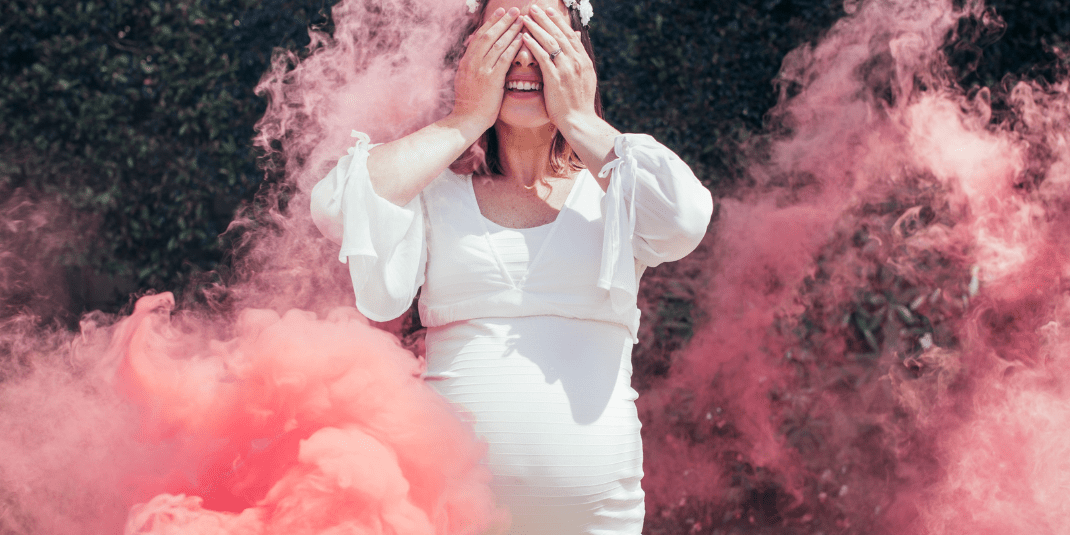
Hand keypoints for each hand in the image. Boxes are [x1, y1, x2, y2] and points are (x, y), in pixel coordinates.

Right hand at [452, 7, 524, 132]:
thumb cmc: (469, 105)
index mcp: (466, 62)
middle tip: (514, 10)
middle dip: (502, 21)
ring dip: (510, 29)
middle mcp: (472, 62)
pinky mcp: (491, 79)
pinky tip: (521, 38)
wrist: (466, 120)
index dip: (491, 23)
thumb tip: (476, 57)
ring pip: (497, 43)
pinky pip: (504, 58)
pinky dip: (513, 46)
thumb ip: (472, 67)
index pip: (479, 37)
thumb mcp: (465, 81)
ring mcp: (481, 70)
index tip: (501, 13)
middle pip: (488, 35)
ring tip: (521, 19)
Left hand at [520, 5, 598, 127]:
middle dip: (545, 19)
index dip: (558, 22)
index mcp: (584, 61)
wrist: (579, 121)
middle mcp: (576, 62)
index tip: (548, 12)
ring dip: (536, 28)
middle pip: (559, 34)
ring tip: (525, 17)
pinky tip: (524, 36)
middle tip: (534, 7)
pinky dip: (533, 45)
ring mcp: (566, 69)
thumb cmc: (579, 104)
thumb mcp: (585, 80)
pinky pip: (542, 57)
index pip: (570, 35)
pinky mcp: (555, 79)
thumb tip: (576, 50)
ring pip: (550, 42)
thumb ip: (579, 63)